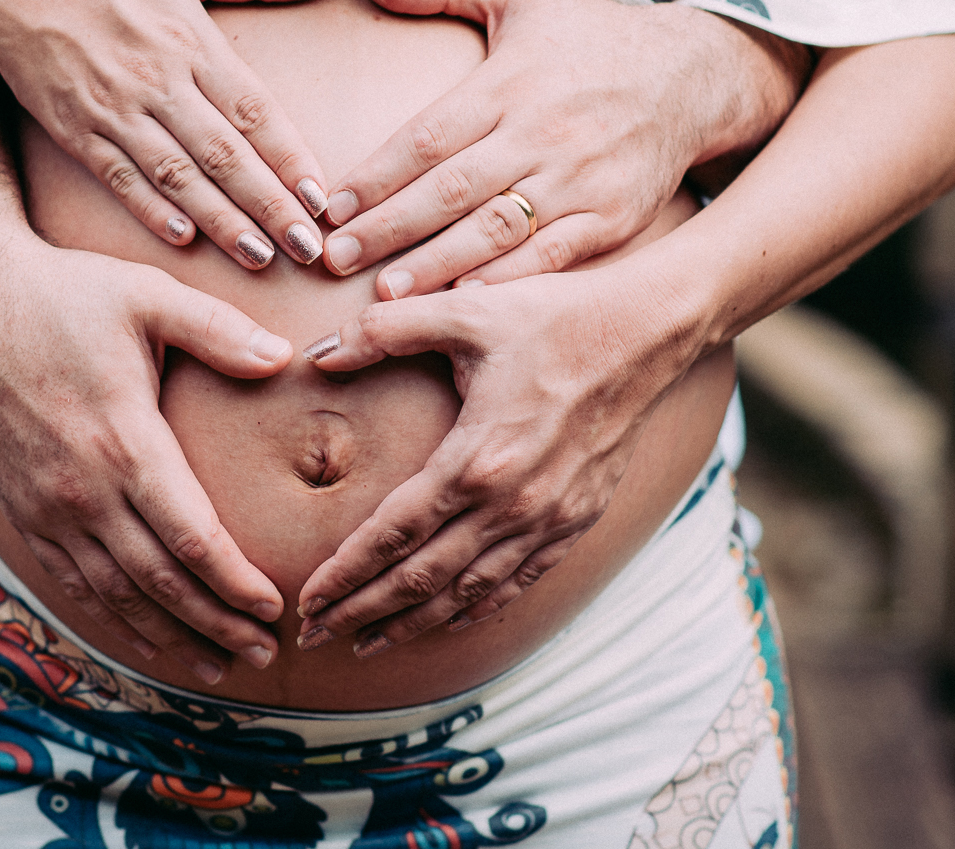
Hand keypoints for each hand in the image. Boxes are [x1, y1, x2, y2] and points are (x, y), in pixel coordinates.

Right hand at [0, 0, 338, 268]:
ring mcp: (114, 109)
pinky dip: (151, 209)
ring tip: (260, 257)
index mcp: (191, 41)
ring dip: (221, 221)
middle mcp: (157, 81)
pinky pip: (119, 177)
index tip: (323, 198)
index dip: (291, 158)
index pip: (255, 110)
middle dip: (271, 206)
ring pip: (178, 176)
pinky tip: (183, 239)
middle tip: (309, 249)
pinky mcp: (74, 129)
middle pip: (225, 155)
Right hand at [0, 226, 296, 682]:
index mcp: (122, 441)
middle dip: (215, 622)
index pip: (190, 534)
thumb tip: (285, 358)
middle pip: (158, 579)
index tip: (275, 607)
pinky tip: (144, 634)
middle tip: (264, 654)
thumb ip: (219, 329)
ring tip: (218, 662)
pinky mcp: (19, 507)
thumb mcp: (148, 294)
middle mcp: (80, 488)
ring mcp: (44, 505)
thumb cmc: (65, 292)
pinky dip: (112, 616)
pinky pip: (70, 579)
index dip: (234, 580)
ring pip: (113, 592)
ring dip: (168, 633)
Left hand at [293, 266, 701, 654]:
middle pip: (421, 578)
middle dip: (363, 611)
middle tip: (316, 634)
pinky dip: (477, 608)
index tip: (307, 600)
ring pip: (467, 592)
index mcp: (476, 460)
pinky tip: (450, 620)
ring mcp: (548, 518)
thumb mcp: (464, 310)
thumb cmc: (554, 316)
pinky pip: (518, 581)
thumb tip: (319, 353)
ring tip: (368, 643)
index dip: (345, 573)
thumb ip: (385, 331)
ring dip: (413, 623)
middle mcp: (511, 504)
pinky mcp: (577, 520)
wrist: (647, 333)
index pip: (393, 534)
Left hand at [318, 0, 805, 293]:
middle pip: (453, 189)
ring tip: (386, 296)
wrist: (691, 77)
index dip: (378, 173)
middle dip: (390, 228)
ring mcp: (579, 180)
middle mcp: (543, 133)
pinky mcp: (610, 218)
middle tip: (335, 259)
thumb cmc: (590, 37)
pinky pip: (551, 258)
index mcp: (511, 83)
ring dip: (438, 266)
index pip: (431, 135)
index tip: (331, 205)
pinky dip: (509, 282)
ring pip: (497, 230)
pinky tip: (466, 304)